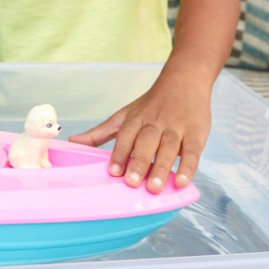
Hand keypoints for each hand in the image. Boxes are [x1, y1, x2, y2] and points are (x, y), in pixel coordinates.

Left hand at [68, 78, 211, 193]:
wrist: (185, 80)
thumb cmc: (151, 105)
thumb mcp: (124, 115)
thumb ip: (99, 133)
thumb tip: (72, 143)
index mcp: (136, 119)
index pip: (126, 136)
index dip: (119, 153)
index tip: (113, 172)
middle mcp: (156, 123)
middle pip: (147, 142)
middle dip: (139, 162)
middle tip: (132, 183)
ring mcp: (177, 128)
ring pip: (169, 148)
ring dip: (162, 168)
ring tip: (154, 188)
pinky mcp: (196, 134)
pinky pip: (192, 152)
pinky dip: (188, 167)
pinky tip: (181, 182)